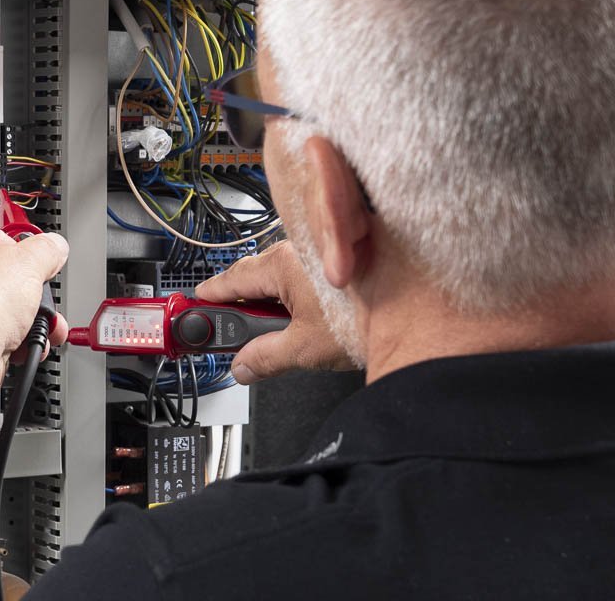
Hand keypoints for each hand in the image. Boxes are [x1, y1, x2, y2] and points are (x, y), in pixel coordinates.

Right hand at [194, 241, 357, 383]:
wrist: (418, 312)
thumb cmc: (366, 318)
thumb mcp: (305, 349)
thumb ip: (265, 358)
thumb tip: (243, 366)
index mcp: (282, 264)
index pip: (231, 278)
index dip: (211, 295)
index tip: (196, 304)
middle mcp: (298, 248)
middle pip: (256, 276)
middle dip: (245, 303)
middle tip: (237, 333)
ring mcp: (320, 252)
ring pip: (284, 276)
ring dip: (277, 301)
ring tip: (283, 333)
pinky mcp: (340, 260)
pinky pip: (307, 275)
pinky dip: (301, 296)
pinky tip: (312, 320)